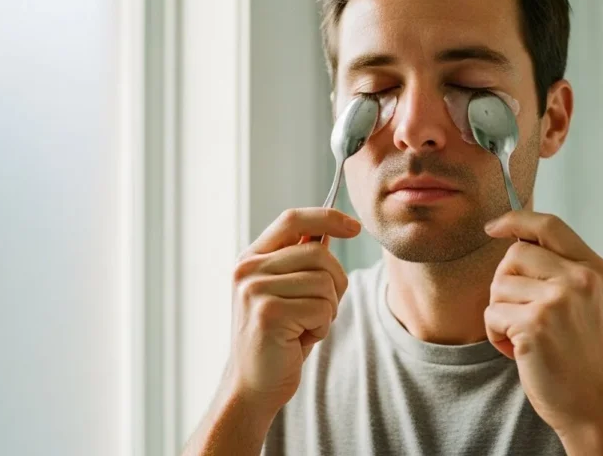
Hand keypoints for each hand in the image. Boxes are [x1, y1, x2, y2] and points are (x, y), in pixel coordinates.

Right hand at [224, 208, 360, 416]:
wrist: (253, 385)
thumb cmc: (278, 338)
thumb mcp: (287, 292)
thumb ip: (301, 262)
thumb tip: (330, 230)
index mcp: (251, 258)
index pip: (292, 219)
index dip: (327, 217)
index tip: (354, 227)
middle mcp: (248, 269)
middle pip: (319, 253)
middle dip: (335, 282)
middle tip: (320, 310)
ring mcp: (255, 290)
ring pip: (324, 282)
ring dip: (328, 309)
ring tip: (305, 326)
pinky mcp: (269, 313)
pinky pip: (322, 308)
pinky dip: (322, 326)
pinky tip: (300, 339)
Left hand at [483, 211, 602, 452]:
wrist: (593, 403)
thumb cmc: (581, 354)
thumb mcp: (586, 300)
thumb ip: (560, 268)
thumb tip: (514, 239)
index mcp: (594, 268)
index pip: (549, 224)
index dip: (516, 219)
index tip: (493, 227)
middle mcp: (580, 279)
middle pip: (515, 253)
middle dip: (505, 282)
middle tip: (520, 312)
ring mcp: (558, 301)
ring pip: (498, 284)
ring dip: (500, 312)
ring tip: (523, 335)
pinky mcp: (535, 325)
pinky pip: (491, 314)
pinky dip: (496, 334)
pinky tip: (518, 351)